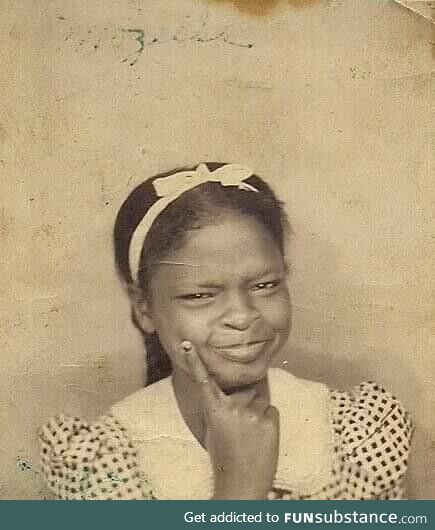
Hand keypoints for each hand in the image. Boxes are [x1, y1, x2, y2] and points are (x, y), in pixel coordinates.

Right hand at [182, 341, 278, 499]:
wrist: (242, 484)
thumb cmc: (224, 457)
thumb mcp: (214, 428)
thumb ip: (220, 406)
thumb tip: (231, 390)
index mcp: (214, 410)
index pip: (204, 380)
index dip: (196, 361)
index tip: (189, 345)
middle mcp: (233, 407)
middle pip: (245, 386)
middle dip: (246, 395)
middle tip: (242, 421)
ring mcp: (253, 413)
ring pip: (260, 397)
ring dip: (257, 409)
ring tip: (251, 433)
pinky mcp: (271, 420)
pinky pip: (271, 410)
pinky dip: (267, 419)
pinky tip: (260, 437)